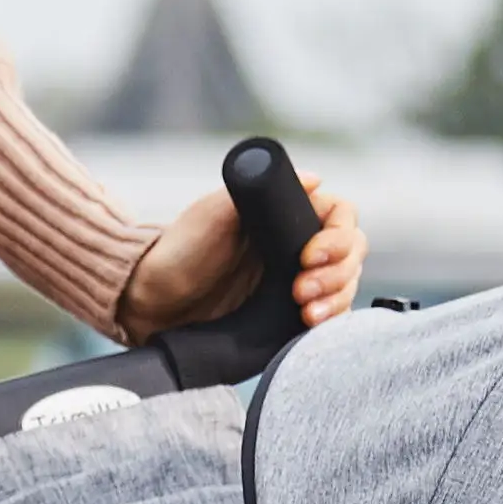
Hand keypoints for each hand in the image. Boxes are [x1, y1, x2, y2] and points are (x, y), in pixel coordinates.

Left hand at [110, 164, 362, 342]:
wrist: (151, 300)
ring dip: (336, 299)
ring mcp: (296, 279)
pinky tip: (310, 324)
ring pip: (345, 284)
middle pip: (350, 252)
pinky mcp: (288, 313)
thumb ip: (257, 191)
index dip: (336, 236)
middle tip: (299, 291)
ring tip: (305, 313)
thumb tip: (315, 178)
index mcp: (286, 214)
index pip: (340, 216)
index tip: (307, 256)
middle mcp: (297, 244)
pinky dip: (329, 319)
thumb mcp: (214, 213)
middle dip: (336, 273)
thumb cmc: (179, 248)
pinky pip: (328, 313)